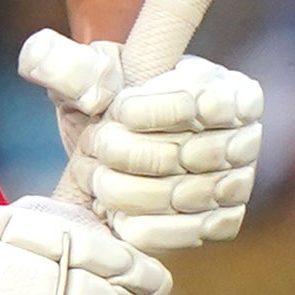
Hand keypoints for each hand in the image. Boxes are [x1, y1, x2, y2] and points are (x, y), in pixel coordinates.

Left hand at [18, 31, 265, 251]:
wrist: (115, 156)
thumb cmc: (109, 104)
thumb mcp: (90, 76)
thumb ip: (73, 67)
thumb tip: (49, 62)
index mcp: (229, 87)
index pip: (202, 102)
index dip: (153, 110)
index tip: (116, 111)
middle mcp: (245, 135)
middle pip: (192, 153)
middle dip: (131, 153)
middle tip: (94, 150)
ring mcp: (238, 182)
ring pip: (188, 195)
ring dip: (130, 191)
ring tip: (96, 181)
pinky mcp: (223, 221)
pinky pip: (193, 232)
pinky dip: (149, 228)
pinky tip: (116, 216)